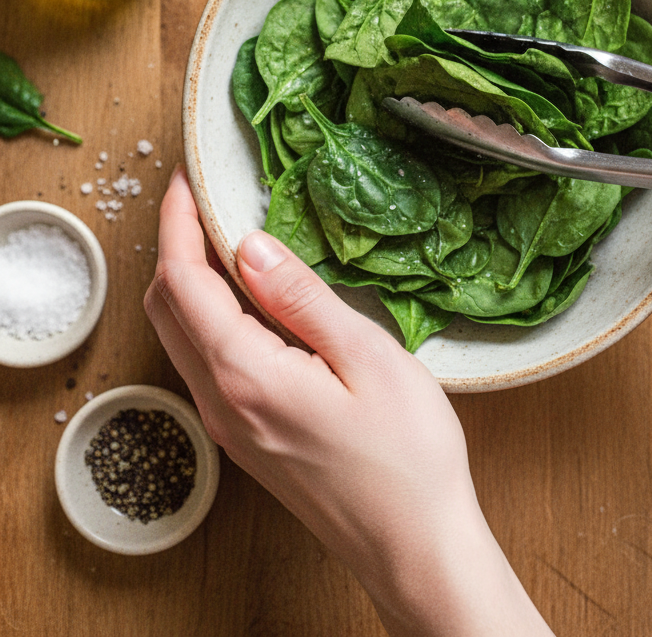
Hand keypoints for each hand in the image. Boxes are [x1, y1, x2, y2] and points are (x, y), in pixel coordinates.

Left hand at [144, 168, 553, 636]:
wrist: (415, 546)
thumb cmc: (407, 456)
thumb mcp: (367, 358)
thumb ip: (301, 298)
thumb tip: (250, 246)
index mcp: (245, 375)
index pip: (183, 281)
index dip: (178, 220)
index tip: (188, 174)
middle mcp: (221, 403)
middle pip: (166, 307)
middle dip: (174, 242)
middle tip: (206, 195)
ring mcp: (229, 426)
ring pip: (181, 336)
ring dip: (189, 279)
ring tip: (227, 231)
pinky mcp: (246, 437)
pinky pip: (205, 362)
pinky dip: (209, 314)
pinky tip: (250, 296)